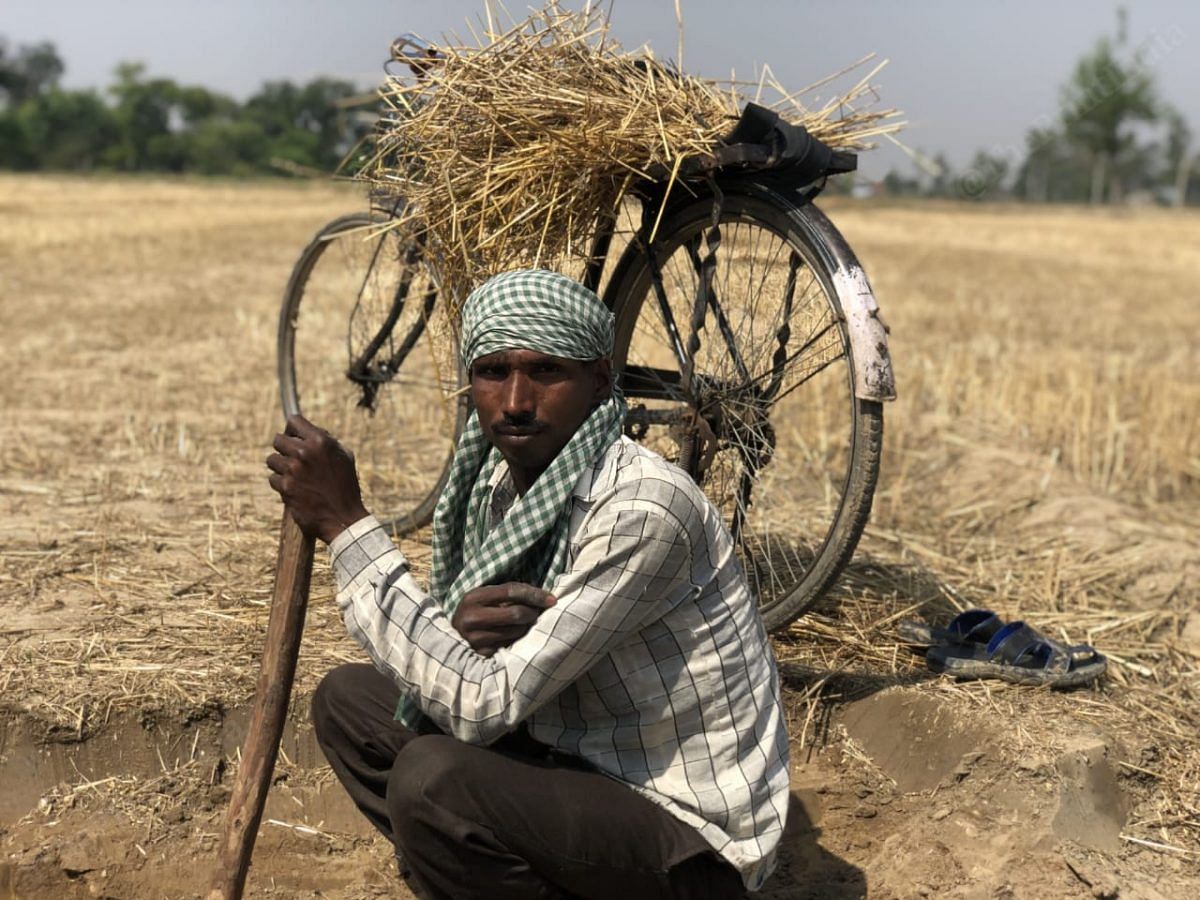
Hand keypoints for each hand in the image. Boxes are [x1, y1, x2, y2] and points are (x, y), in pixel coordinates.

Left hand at [266, 414, 368, 543]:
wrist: (343, 518)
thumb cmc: (346, 487)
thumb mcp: (344, 457)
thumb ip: (326, 442)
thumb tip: (308, 434)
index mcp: (320, 441)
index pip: (294, 420)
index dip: (292, 428)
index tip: (293, 435)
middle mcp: (304, 452)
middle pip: (278, 439)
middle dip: (284, 448)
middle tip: (293, 459)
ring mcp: (293, 470)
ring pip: (272, 459)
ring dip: (280, 467)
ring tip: (294, 476)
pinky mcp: (285, 487)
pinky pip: (273, 479)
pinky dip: (281, 484)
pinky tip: (294, 489)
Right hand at [451, 583, 556, 656]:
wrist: (452, 637)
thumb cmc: (476, 612)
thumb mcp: (485, 597)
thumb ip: (508, 594)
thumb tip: (543, 598)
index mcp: (473, 597)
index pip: (511, 591)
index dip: (534, 594)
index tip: (552, 599)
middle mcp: (471, 617)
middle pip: (516, 613)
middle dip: (532, 613)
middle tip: (536, 614)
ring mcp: (475, 638)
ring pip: (516, 631)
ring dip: (526, 627)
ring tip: (523, 625)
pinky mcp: (481, 655)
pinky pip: (510, 645)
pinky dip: (517, 640)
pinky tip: (514, 636)